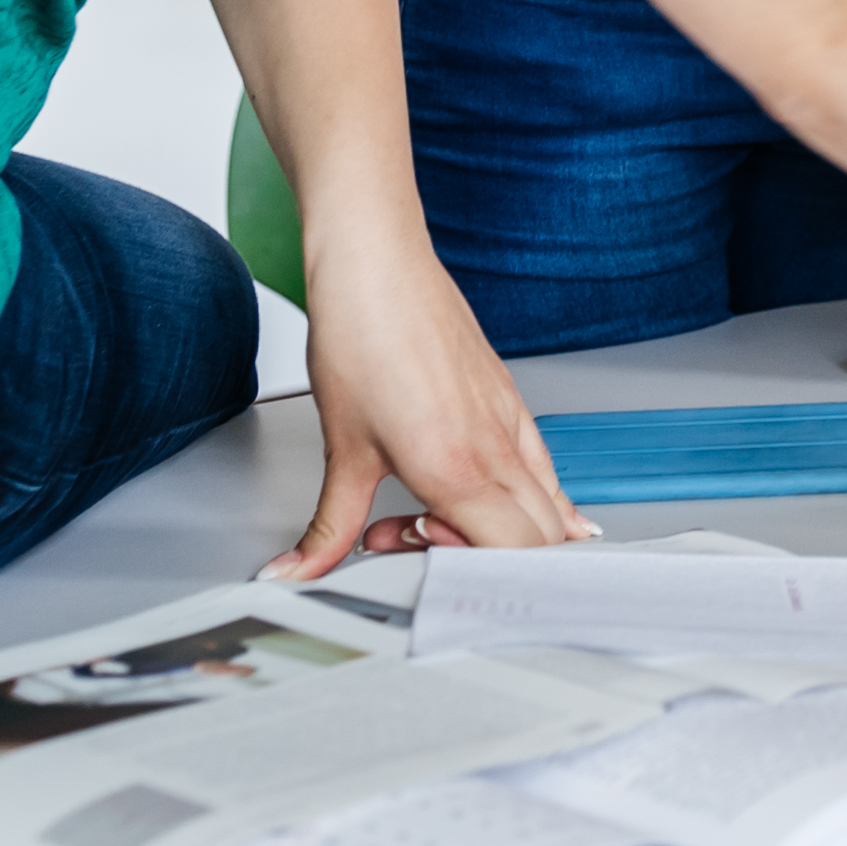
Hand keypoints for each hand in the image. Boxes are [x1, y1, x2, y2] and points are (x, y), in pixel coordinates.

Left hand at [265, 241, 594, 574]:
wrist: (377, 264)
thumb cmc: (362, 338)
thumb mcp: (341, 450)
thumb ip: (329, 528)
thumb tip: (296, 571)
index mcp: (458, 469)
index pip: (514, 557)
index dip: (478, 581)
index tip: (423, 565)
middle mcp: (498, 450)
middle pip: (540, 543)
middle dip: (486, 562)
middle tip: (421, 538)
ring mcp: (512, 424)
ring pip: (550, 508)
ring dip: (503, 530)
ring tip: (438, 512)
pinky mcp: (511, 402)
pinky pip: (545, 468)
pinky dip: (536, 499)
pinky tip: (513, 500)